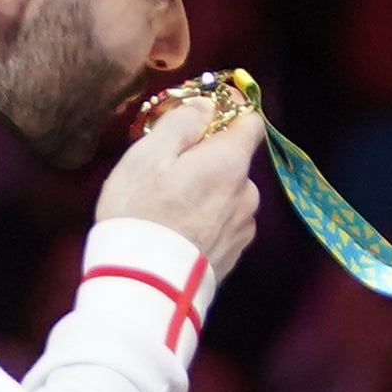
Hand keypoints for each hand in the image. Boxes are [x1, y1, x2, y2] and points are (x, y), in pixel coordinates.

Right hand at [97, 96, 262, 273]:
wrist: (145, 287)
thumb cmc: (141, 214)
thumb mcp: (148, 156)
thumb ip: (182, 122)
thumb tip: (206, 105)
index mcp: (230, 162)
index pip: (250, 121)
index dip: (226, 113)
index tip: (199, 118)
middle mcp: (248, 193)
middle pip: (236, 160)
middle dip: (208, 158)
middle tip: (168, 170)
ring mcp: (243, 227)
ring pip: (230, 193)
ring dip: (208, 191)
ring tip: (171, 207)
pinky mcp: (235, 255)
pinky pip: (225, 222)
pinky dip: (208, 220)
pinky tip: (180, 231)